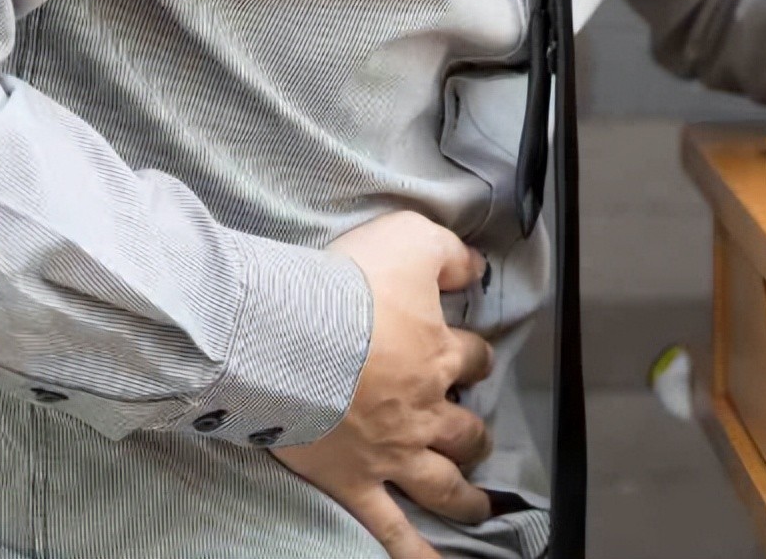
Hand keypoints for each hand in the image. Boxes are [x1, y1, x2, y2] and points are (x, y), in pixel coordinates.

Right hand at [273, 211, 494, 558]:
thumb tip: (474, 267)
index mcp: (437, 352)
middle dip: (473, 433)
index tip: (470, 354)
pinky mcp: (354, 481)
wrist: (287, 334)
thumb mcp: (410, 238)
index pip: (475, 357)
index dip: (475, 355)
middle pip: (465, 427)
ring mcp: (392, 451)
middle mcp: (424, 408)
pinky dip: (413, 552)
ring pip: (443, 482)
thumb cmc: (347, 284)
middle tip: (475, 437)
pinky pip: (390, 528)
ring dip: (464, 495)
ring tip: (478, 505)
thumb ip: (449, 252)